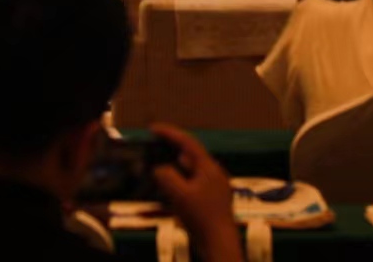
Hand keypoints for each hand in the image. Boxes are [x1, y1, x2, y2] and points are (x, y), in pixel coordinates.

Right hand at [148, 124, 242, 261]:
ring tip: (159, 168)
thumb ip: (167, 177)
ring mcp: (215, 187)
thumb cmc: (201, 216)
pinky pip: (195, 184)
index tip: (153, 129)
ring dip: (175, 168)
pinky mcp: (213, 201)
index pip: (188, 142)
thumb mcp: (179, 195)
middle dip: (172, 150)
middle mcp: (214, 173)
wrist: (219, 242)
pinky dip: (181, 182)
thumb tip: (160, 168)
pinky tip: (172, 191)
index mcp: (208, 167)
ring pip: (192, 171)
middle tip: (155, 148)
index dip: (170, 133)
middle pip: (191, 155)